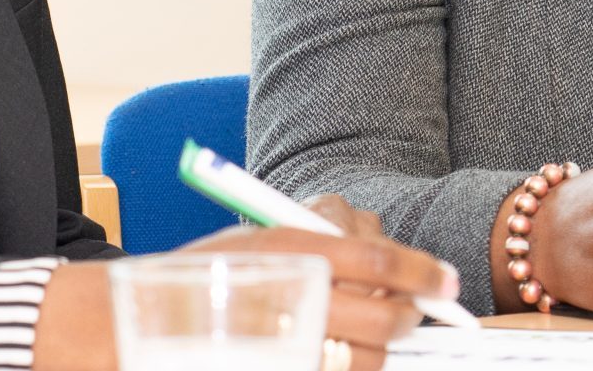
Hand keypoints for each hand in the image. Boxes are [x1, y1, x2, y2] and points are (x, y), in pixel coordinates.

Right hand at [184, 196, 454, 369]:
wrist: (146, 319)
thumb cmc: (212, 273)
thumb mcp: (266, 235)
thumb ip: (329, 238)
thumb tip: (395, 259)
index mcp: (290, 250)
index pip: (379, 262)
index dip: (422, 272)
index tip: (445, 281)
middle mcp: (293, 296)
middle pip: (386, 315)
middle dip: (409, 314)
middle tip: (410, 312)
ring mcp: (290, 343)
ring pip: (371, 356)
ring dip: (380, 348)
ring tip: (365, 336)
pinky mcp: (290, 369)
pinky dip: (353, 368)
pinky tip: (338, 355)